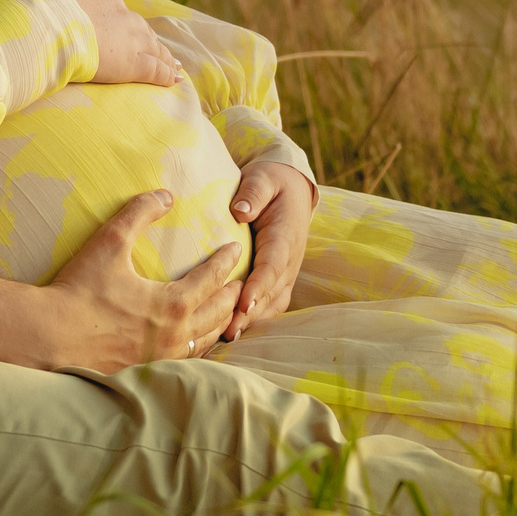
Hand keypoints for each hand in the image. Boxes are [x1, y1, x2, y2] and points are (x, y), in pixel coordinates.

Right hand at [34, 190, 245, 370]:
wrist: (53, 336)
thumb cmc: (82, 290)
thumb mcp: (110, 242)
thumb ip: (138, 213)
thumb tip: (164, 195)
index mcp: (174, 304)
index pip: (213, 278)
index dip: (226, 261)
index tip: (236, 248)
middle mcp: (176, 334)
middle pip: (219, 312)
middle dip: (233, 294)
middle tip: (239, 281)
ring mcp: (164, 358)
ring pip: (206, 339)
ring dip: (221, 322)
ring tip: (225, 312)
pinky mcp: (149, 371)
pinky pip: (187, 358)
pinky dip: (200, 345)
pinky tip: (193, 341)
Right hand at [43, 0, 181, 87]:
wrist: (53, 22)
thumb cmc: (47, 4)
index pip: (123, 14)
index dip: (129, 24)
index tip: (133, 30)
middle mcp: (124, 17)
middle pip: (143, 31)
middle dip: (152, 41)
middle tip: (160, 50)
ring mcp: (131, 40)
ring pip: (155, 49)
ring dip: (165, 58)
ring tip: (173, 66)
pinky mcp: (132, 64)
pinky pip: (155, 70)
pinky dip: (166, 75)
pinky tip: (175, 79)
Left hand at [224, 159, 313, 340]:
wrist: (290, 190)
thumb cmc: (271, 183)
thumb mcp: (262, 179)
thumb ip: (252, 194)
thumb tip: (239, 212)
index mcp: (284, 237)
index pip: (272, 266)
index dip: (258, 287)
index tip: (243, 303)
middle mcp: (288, 260)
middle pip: (270, 292)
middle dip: (250, 313)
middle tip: (227, 330)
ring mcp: (285, 273)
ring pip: (270, 303)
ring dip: (251, 321)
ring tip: (226, 336)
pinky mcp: (278, 280)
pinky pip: (268, 304)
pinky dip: (254, 319)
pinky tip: (230, 330)